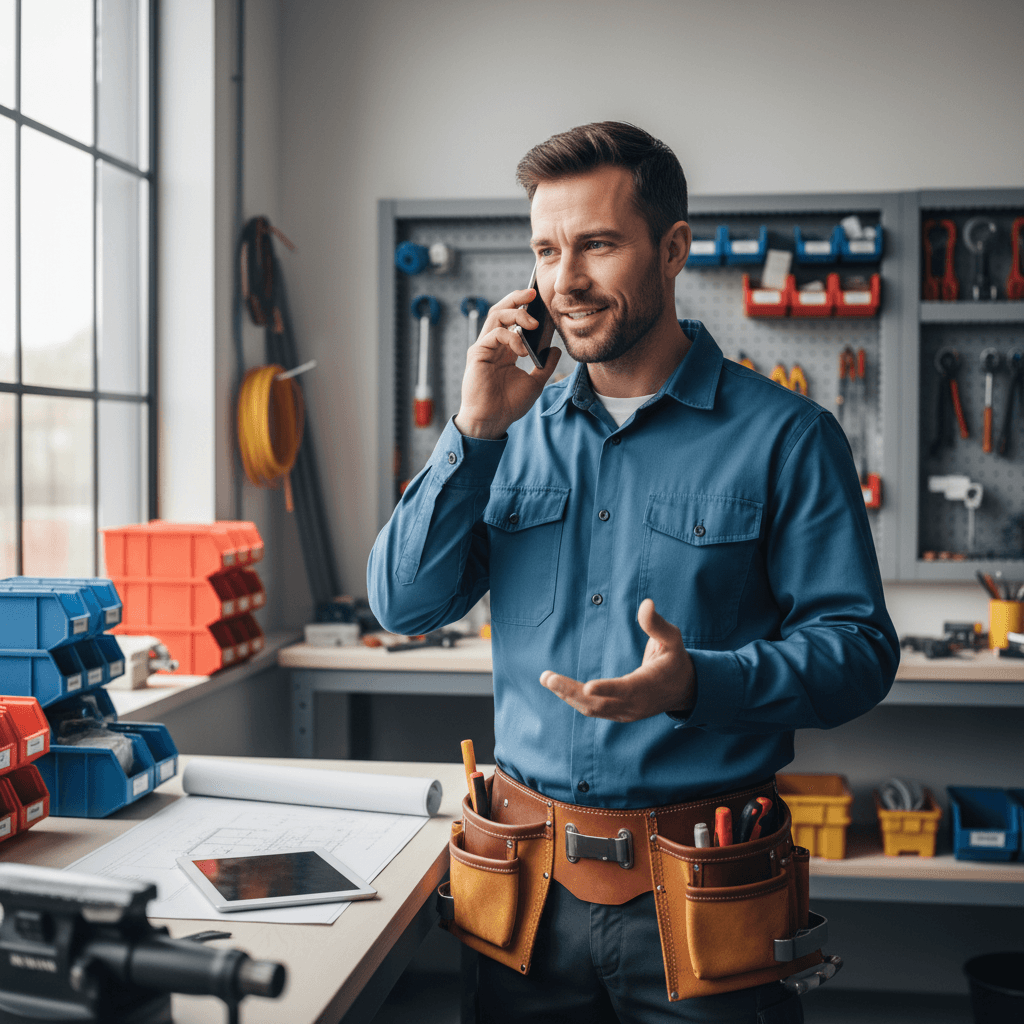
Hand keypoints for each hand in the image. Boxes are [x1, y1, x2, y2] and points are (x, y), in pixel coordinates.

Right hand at [454, 288, 560, 439]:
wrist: (492, 421)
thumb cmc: (508, 405)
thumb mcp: (535, 382)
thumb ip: (545, 365)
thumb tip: (556, 349)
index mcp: (506, 349)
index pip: (513, 320)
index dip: (526, 307)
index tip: (542, 301)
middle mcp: (493, 345)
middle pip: (502, 310)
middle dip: (517, 298)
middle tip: (534, 293)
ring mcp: (484, 347)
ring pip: (496, 315)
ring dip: (516, 313)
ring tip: (534, 321)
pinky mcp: (477, 353)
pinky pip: (495, 334)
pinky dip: (511, 336)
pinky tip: (522, 348)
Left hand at [540, 599, 694, 721]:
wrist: (683, 690)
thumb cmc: (675, 659)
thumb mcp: (672, 639)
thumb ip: (657, 624)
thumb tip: (646, 603)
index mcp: (649, 685)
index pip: (626, 689)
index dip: (607, 689)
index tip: (588, 686)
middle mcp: (635, 704)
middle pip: (599, 703)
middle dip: (571, 691)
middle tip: (547, 677)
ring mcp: (626, 713)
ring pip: (592, 708)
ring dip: (567, 695)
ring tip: (547, 679)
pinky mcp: (618, 714)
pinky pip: (593, 709)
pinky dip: (574, 700)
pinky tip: (558, 687)